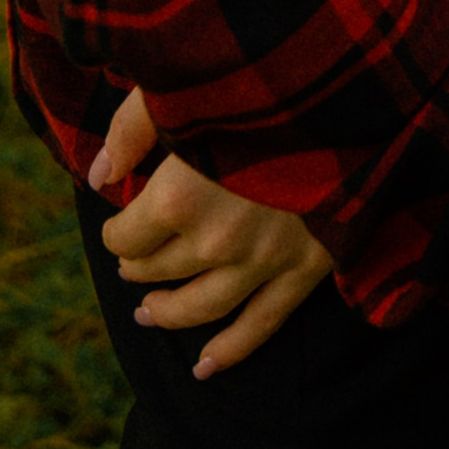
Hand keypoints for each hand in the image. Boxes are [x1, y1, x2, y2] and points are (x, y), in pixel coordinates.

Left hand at [92, 90, 332, 378]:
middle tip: (132, 258)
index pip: (127, 235)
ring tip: (148, 312)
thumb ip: (133, 129)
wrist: (350, 90)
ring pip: (202, 307)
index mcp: (180, 197)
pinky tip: (205, 367)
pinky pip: (263, 324)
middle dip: (139, 265)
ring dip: (169, 313)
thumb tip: (98, 174)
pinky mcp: (306, 268)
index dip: (118, 227)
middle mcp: (216, 241)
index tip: (121, 215)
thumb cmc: (259, 80)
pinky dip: (232, 350)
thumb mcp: (186, 87)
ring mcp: (264, 261)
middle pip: (159, 270)